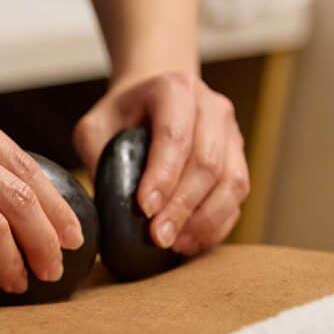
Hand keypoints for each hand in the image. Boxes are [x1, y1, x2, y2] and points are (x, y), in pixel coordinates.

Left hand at [73, 72, 249, 254]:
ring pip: (232, 181)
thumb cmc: (121, 115)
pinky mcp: (239, 158)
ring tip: (175, 244)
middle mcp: (211, 108)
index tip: (145, 208)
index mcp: (174, 90)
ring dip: (204, 220)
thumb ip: (96, 158)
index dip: (163, 175)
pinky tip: (191, 241)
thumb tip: (106, 207)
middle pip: (207, 162)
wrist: (152, 99)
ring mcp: (231, 132)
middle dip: (182, 206)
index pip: (175, 136)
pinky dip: (217, 224)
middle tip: (158, 236)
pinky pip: (238, 196)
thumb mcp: (95, 127)